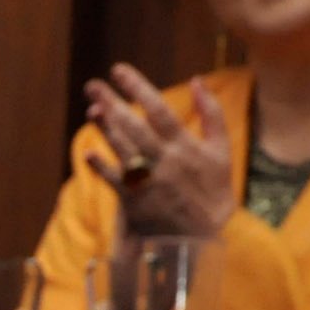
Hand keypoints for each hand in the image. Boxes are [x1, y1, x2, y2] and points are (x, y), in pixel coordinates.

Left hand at [84, 63, 235, 239]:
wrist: (203, 239)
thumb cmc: (213, 192)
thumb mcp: (222, 152)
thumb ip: (212, 115)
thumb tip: (197, 80)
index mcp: (185, 146)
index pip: (159, 110)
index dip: (138, 88)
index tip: (119, 70)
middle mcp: (165, 161)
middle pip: (134, 126)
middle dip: (113, 103)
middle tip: (93, 84)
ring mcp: (148, 182)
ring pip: (123, 150)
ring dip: (105, 129)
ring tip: (92, 108)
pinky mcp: (134, 202)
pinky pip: (114, 182)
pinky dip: (101, 167)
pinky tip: (88, 152)